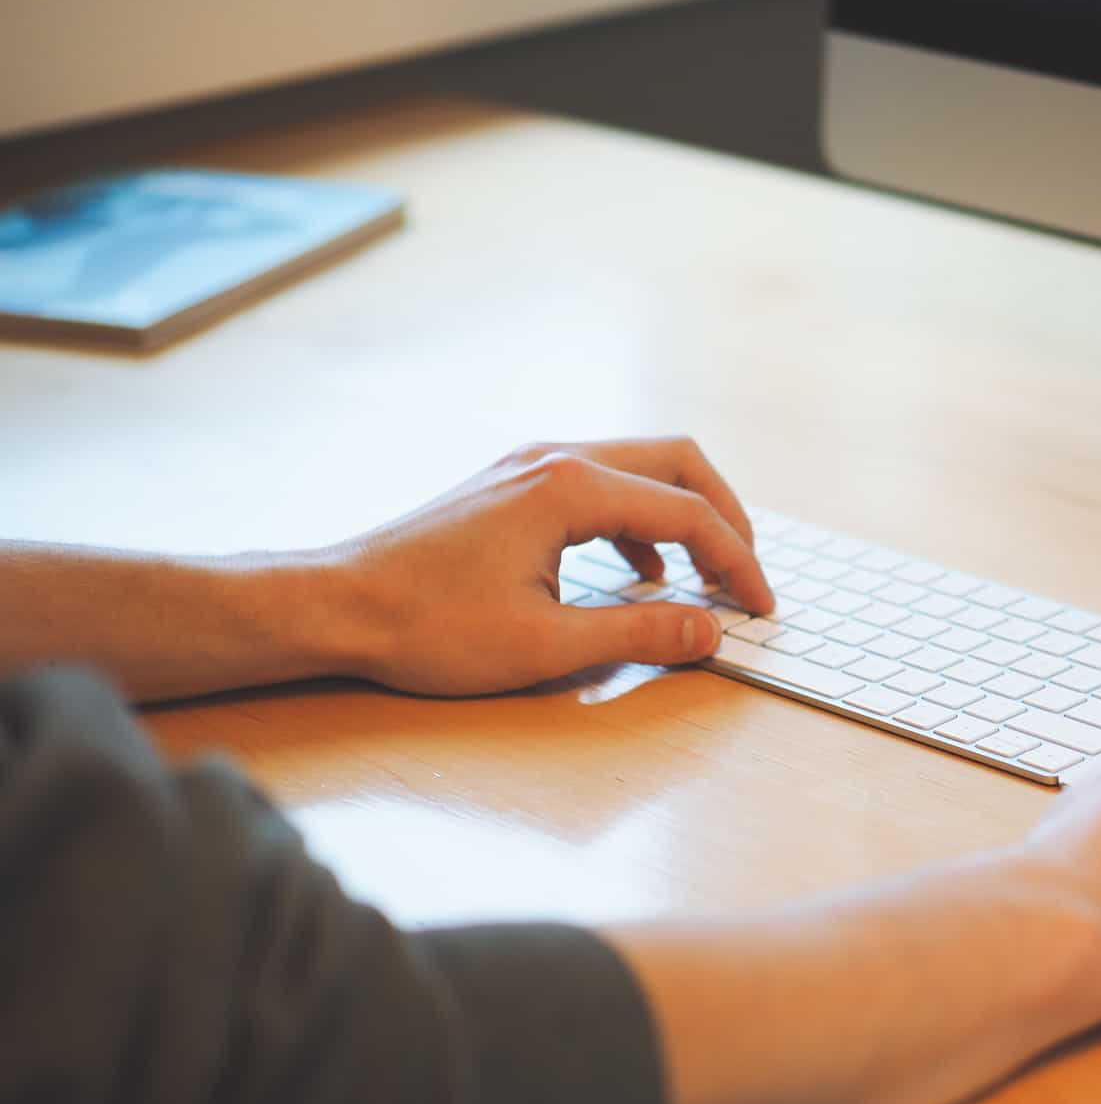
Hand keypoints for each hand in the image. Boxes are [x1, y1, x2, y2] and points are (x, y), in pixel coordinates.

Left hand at [325, 438, 774, 695]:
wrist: (336, 606)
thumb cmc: (428, 628)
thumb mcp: (546, 646)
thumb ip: (639, 634)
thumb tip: (710, 630)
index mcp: (570, 487)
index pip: (686, 513)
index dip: (736, 561)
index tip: (760, 608)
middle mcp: (555, 457)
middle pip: (676, 461)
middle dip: (725, 517)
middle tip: (747, 574)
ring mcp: (530, 464)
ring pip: (639, 467)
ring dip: (682, 516)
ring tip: (703, 578)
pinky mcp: (511, 484)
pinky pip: (601, 484)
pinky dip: (638, 522)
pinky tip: (636, 575)